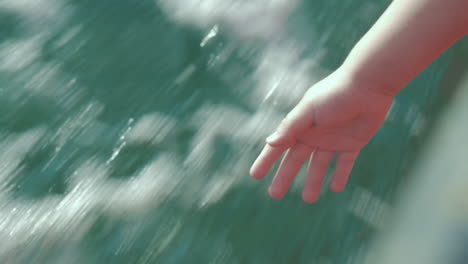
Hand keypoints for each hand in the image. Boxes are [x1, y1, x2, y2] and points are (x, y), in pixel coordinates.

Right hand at [250, 69, 393, 202]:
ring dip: (313, 181)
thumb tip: (269, 143)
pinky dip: (340, 175)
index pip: (279, 147)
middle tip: (275, 195)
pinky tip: (335, 189)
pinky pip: (344, 163)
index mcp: (300, 126)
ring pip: (319, 165)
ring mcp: (333, 140)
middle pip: (295, 160)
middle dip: (285, 177)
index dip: (266, 161)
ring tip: (309, 200)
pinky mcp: (352, 143)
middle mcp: (314, 135)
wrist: (368, 85)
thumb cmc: (335, 94)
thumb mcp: (309, 110)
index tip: (255, 175)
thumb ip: (291, 127)